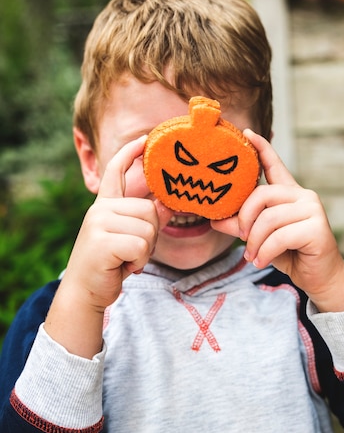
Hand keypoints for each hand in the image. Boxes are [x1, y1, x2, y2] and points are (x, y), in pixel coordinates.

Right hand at [45, 136, 170, 356]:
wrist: (85, 293)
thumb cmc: (110, 265)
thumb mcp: (128, 238)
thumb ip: (144, 220)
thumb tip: (168, 205)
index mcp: (105, 206)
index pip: (116, 171)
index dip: (130, 153)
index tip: (145, 138)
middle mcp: (100, 209)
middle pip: (150, 210)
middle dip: (151, 235)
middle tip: (133, 252)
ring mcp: (98, 223)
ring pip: (148, 228)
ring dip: (145, 251)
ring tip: (127, 260)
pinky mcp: (101, 241)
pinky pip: (141, 245)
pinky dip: (140, 261)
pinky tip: (124, 267)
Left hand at [212, 129, 343, 311]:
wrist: (319, 278)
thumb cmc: (290, 254)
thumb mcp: (259, 237)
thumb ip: (240, 225)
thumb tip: (214, 219)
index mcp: (289, 193)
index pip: (274, 165)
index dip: (261, 148)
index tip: (247, 133)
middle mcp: (303, 195)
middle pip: (262, 195)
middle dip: (245, 219)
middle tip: (241, 240)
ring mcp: (312, 209)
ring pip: (269, 219)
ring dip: (254, 242)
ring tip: (252, 257)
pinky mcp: (317, 228)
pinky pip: (280, 236)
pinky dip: (265, 252)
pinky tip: (261, 261)